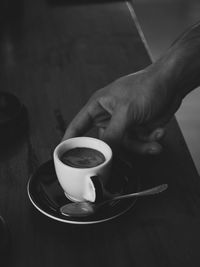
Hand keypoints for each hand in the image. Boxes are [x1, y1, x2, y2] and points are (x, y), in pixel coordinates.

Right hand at [63, 62, 181, 153]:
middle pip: (104, 143)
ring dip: (141, 145)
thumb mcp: (126, 111)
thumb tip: (104, 153)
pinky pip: (140, 143)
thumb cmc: (146, 86)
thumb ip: (113, 134)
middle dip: (117, 150)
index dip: (70, 141)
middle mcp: (109, 116)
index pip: (78, 126)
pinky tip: (158, 132)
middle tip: (120, 157)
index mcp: (98, 107)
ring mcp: (124, 124)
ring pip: (125, 146)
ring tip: (153, 140)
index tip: (65, 157)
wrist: (173, 83)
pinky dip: (150, 140)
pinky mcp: (138, 129)